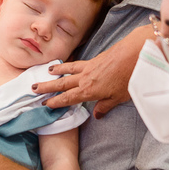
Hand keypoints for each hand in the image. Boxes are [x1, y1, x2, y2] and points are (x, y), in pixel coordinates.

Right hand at [33, 23, 149, 117]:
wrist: (135, 54)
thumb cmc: (128, 77)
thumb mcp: (118, 98)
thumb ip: (105, 106)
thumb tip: (96, 115)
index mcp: (89, 91)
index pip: (68, 98)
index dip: (56, 101)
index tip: (45, 103)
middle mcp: (85, 79)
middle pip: (62, 84)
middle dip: (47, 87)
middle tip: (34, 88)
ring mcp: (89, 67)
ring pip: (68, 70)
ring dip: (56, 72)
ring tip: (46, 71)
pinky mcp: (95, 59)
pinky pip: (77, 63)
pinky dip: (69, 64)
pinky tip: (67, 65)